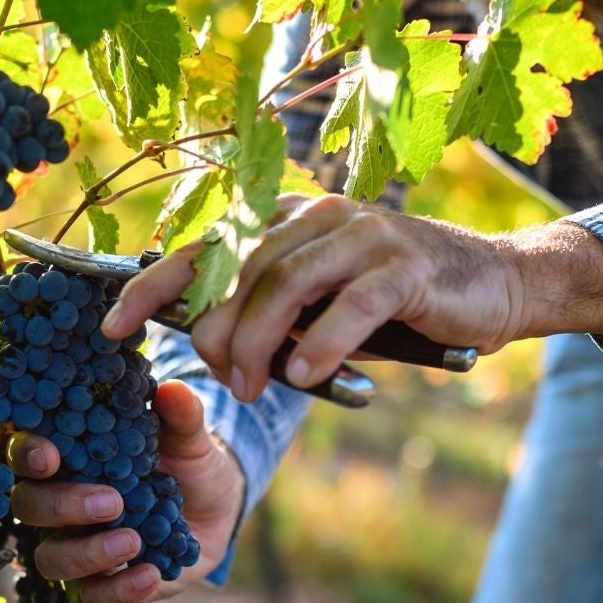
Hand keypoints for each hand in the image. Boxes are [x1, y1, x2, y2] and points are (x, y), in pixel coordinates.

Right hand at [5, 380, 244, 602]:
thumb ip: (180, 417)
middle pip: (28, 508)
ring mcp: (78, 546)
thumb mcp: (188, 438)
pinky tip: (150, 574)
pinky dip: (119, 590)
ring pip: (51, 559)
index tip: (51, 456)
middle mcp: (61, 503)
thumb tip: (172, 391)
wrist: (217, 509)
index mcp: (69, 457)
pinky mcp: (103, 583)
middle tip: (111, 502)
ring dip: (87, 553)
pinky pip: (93, 597)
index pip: (25, 453)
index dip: (28, 455)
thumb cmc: (187, 463)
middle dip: (62, 506)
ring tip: (133, 541)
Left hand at [101, 195, 602, 402]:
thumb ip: (270, 318)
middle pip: (238, 272)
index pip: (203, 248)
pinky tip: (307, 375)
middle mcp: (316, 215)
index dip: (151, 285)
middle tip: (223, 381)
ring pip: (284, 285)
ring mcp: (362, 233)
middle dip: (216, 333)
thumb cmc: (396, 308)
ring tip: (251, 387)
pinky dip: (321, 343)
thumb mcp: (322, 309)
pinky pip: (347, 304)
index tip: (109, 327)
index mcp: (286, 220)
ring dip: (258, 344)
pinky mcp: (404, 263)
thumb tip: (206, 351)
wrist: (493, 288)